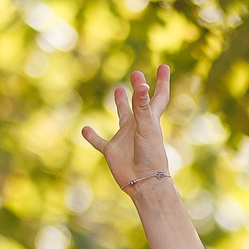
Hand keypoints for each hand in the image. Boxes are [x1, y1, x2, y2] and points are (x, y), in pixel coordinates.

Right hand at [81, 65, 175, 194]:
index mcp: (150, 120)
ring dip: (120, 104)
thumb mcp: (146, 127)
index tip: (164, 66)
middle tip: (137, 74)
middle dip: (140, 88)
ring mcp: (125, 138)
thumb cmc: (150, 155)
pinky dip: (91, 136)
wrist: (144, 182)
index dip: (162, 81)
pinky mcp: (112, 151)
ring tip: (118, 91)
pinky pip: (99, 141)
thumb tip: (141, 82)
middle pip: (139, 102)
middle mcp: (138, 126)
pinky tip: (85, 129)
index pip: (157, 96)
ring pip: (121, 116)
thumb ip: (142, 105)